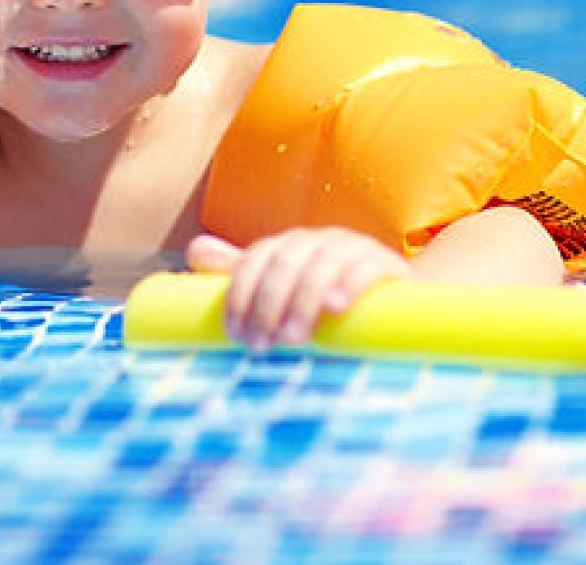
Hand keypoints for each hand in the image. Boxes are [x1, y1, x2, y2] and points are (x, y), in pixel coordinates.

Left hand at [186, 228, 410, 350]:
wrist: (391, 303)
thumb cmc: (324, 300)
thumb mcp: (282, 289)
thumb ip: (241, 274)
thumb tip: (193, 251)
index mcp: (288, 246)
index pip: (256, 259)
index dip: (241, 294)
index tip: (236, 334)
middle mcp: (317, 240)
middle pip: (285, 263)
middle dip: (268, 305)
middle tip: (262, 345)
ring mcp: (352, 247)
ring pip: (321, 264)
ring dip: (303, 301)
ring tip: (295, 339)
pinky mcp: (385, 263)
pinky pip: (366, 266)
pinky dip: (349, 284)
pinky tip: (337, 307)